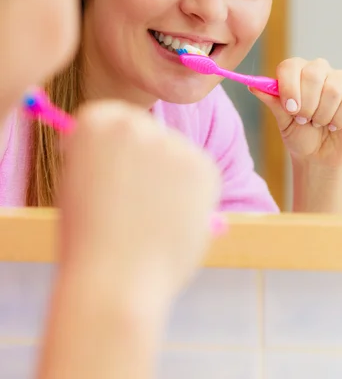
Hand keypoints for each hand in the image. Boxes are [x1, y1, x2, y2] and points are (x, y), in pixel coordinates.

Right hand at [59, 101, 219, 304]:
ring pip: (174, 152)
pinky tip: (174, 219)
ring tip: (152, 217)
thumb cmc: (88, 241)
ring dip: (168, 174)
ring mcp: (172, 142)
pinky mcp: (203, 165)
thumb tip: (123, 151)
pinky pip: (198, 171)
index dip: (112, 144)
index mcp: (96, 122)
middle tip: (136, 195)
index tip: (108, 168)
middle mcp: (136, 123)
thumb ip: (100, 158)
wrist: (116, 282)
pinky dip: (192, 192)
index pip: (110, 117)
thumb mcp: (78, 183)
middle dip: (144, 155)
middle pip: (146, 130)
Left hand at [251, 57, 341, 167]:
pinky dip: (341, 117)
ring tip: (319, 124)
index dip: (289, 87)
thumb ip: (273, 101)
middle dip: (307, 104)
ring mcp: (340, 79)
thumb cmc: (299, 134)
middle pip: (313, 73)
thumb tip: (253, 86)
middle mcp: (318, 70)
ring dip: (323, 114)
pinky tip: (335, 125)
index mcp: (296, 72)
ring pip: (333, 88)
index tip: (290, 109)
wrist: (319, 155)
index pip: (290, 66)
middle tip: (304, 120)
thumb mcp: (282, 120)